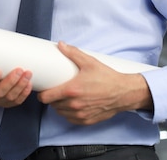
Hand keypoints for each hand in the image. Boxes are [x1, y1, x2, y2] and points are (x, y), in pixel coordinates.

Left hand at [38, 42, 152, 124]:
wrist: (124, 93)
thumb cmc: (107, 78)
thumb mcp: (89, 62)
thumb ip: (73, 53)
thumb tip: (61, 45)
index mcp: (72, 90)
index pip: (47, 97)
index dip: (42, 94)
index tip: (43, 90)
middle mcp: (75, 104)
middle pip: (53, 105)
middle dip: (52, 98)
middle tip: (54, 90)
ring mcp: (81, 114)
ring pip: (61, 113)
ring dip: (59, 107)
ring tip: (62, 98)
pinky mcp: (87, 120)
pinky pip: (71, 119)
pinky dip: (69, 114)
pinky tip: (71, 106)